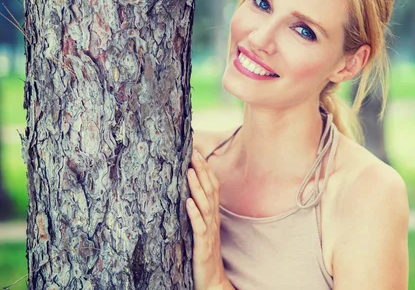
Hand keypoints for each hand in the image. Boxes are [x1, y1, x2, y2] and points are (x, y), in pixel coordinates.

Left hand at [186, 149, 226, 289]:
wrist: (212, 280)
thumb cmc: (204, 255)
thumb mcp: (203, 230)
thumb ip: (199, 212)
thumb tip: (189, 194)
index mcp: (212, 215)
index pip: (212, 186)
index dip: (206, 169)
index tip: (197, 151)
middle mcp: (213, 220)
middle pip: (209, 191)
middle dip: (202, 171)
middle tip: (194, 153)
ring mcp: (209, 232)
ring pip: (205, 205)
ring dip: (197, 187)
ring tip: (190, 171)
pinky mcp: (203, 245)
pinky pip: (199, 227)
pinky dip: (194, 214)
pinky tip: (187, 203)